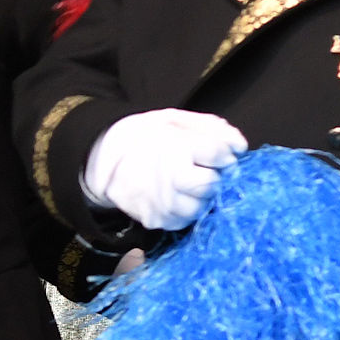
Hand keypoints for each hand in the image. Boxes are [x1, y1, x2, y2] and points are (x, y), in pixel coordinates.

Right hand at [81, 109, 247, 231]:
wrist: (100, 160)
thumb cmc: (142, 136)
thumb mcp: (172, 119)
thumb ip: (210, 127)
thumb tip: (240, 146)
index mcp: (178, 148)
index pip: (222, 155)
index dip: (224, 153)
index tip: (217, 153)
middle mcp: (173, 179)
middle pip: (214, 184)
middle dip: (214, 175)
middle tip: (203, 168)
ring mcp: (166, 203)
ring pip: (203, 205)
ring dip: (201, 195)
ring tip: (187, 182)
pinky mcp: (160, 220)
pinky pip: (187, 219)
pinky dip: (186, 207)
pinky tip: (176, 194)